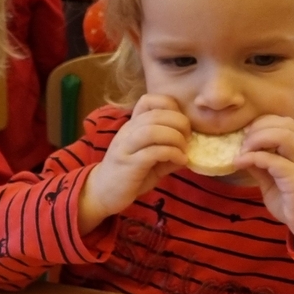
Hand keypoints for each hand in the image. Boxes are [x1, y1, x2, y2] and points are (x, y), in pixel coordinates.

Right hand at [78, 93, 189, 231]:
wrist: (102, 193)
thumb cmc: (129, 175)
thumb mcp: (151, 160)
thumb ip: (168, 151)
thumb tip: (190, 149)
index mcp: (133, 126)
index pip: (148, 100)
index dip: (170, 106)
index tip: (181, 124)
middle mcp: (128, 132)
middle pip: (156, 114)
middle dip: (179, 123)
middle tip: (188, 138)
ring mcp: (125, 147)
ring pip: (152, 130)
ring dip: (175, 138)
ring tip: (183, 150)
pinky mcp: (128, 164)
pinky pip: (152, 152)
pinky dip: (172, 153)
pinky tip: (180, 161)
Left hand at [236, 115, 293, 252]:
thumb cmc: (293, 202)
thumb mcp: (272, 180)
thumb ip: (260, 166)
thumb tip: (242, 154)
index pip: (287, 123)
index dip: (265, 122)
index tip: (247, 132)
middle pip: (286, 125)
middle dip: (259, 128)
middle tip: (242, 142)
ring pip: (285, 137)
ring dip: (259, 138)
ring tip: (243, 150)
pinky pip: (276, 161)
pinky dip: (255, 158)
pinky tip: (242, 163)